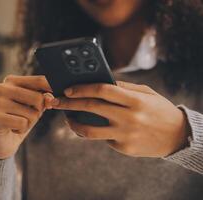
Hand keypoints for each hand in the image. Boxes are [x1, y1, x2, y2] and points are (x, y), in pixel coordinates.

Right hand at [0, 75, 52, 158]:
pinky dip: (22, 129)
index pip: (39, 80)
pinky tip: (13, 129)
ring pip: (32, 114)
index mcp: (11, 80)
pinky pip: (23, 123)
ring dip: (30, 122)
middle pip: (38, 98)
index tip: (60, 96)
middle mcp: (1, 88)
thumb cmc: (20, 117)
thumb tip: (50, 99)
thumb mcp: (35, 106)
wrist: (2, 139)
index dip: (52, 89)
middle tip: (26, 116)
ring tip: (17, 122)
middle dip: (38, 111)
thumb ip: (44, 98)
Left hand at [50, 81, 189, 157]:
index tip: (67, 89)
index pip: (101, 90)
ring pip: (89, 130)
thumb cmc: (159, 110)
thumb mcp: (146, 93)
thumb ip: (123, 87)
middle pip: (90, 108)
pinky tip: (97, 126)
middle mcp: (128, 117)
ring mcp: (125, 134)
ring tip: (68, 118)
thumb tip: (98, 82)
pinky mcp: (123, 147)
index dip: (82, 88)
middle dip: (68, 104)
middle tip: (55, 101)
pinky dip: (96, 131)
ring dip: (73, 123)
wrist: (177, 136)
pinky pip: (102, 138)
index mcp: (134, 100)